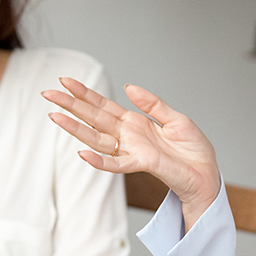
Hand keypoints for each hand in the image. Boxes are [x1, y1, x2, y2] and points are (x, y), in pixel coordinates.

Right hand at [42, 78, 220, 221]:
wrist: (207, 174)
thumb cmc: (193, 150)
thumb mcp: (176, 119)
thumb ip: (153, 104)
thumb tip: (129, 87)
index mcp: (135, 123)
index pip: (104, 106)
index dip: (85, 93)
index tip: (66, 81)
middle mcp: (128, 136)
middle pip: (94, 118)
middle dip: (71, 105)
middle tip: (48, 93)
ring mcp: (132, 150)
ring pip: (97, 138)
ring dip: (75, 128)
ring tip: (54, 116)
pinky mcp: (141, 164)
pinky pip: (116, 164)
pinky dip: (99, 160)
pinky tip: (82, 154)